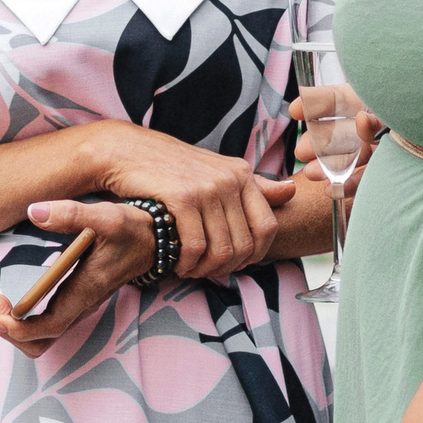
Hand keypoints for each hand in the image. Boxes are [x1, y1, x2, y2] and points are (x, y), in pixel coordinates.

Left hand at [0, 201, 157, 358]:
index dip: (19, 329)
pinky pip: (47, 327)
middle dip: (10, 331)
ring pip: (42, 339)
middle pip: (40, 342)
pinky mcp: (76, 302)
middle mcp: (81, 306)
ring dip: (15, 329)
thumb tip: (34, 211)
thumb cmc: (130, 229)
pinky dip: (25, 322)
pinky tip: (13, 300)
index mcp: (85, 290)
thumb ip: (70, 213)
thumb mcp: (104, 215)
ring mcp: (79, 307)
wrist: (154, 240)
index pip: (49, 327)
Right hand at [89, 123, 293, 281]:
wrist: (130, 151)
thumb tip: (291, 191)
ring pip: (221, 249)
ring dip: (204, 269)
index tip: (236, 263)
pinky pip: (195, 246)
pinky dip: (187, 263)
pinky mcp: (182, 198)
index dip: (256, 254)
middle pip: (244, 244)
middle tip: (206, 271)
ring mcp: (207, 188)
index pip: (268, 226)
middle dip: (226, 267)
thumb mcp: (218, 171)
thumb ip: (255, 186)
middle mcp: (229, 179)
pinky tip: (177, 263)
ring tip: (190, 269)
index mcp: (243, 174)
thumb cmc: (175, 167)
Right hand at [291, 89, 383, 200]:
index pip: (339, 98)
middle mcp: (374, 123)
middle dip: (317, 142)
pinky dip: (349, 185)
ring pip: (347, 156)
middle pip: (339, 130)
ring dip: (328, 166)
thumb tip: (360, 120)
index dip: (316, 102)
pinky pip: (365, 178)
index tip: (295, 110)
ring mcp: (379, 148)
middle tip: (302, 151)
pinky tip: (334, 190)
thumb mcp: (400, 113)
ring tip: (313, 173)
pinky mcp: (386, 171)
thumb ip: (380, 118)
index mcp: (374, 101)